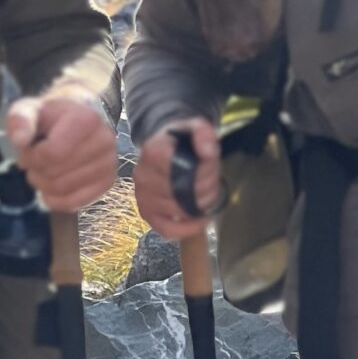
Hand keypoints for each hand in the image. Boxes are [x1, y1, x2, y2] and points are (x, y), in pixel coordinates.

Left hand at [5, 90, 117, 213]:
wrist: (80, 118)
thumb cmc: (52, 116)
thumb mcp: (29, 109)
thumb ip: (20, 120)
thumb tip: (20, 141)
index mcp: (87, 119)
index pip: (53, 154)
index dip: (32, 157)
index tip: (28, 150)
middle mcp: (105, 141)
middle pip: (55, 175)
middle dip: (36, 171)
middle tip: (34, 161)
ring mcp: (110, 164)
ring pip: (63, 190)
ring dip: (43, 185)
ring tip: (43, 170)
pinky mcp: (108, 182)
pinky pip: (75, 203)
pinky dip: (56, 199)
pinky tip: (51, 187)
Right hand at [134, 120, 220, 239]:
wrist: (163, 148)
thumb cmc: (180, 141)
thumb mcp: (193, 127)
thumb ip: (203, 132)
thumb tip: (207, 149)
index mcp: (152, 151)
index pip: (183, 168)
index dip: (205, 170)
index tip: (213, 166)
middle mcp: (143, 176)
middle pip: (184, 192)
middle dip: (207, 188)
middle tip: (215, 182)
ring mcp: (142, 197)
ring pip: (180, 210)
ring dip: (201, 205)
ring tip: (208, 195)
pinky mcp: (146, 214)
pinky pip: (168, 230)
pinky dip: (188, 228)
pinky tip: (202, 218)